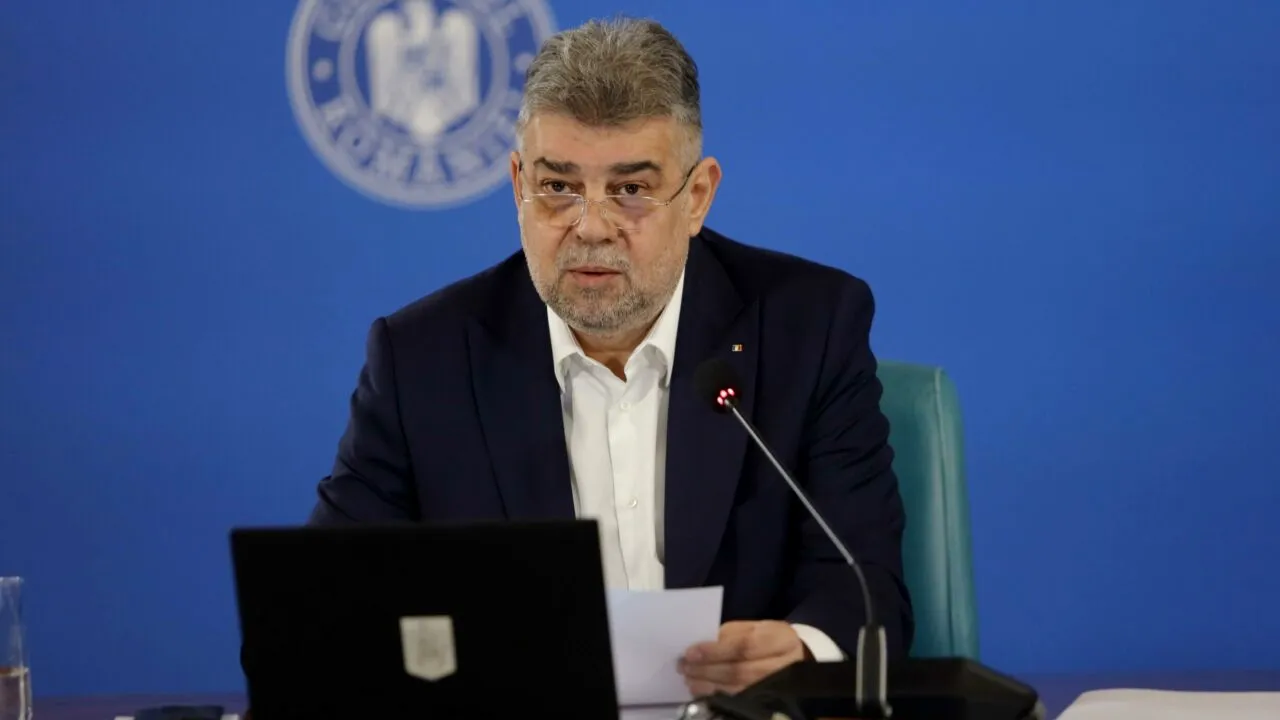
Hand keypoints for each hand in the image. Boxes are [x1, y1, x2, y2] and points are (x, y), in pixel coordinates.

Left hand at [678, 620, 806, 696]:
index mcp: (780, 639)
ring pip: (738, 689)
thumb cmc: (771, 640)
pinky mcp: (769, 701)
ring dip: (708, 685)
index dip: (715, 650)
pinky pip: (739, 700)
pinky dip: (716, 695)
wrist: (799, 659)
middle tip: (683, 666)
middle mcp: (783, 666)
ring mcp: (777, 687)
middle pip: (739, 670)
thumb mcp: (756, 628)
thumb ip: (730, 634)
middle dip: (707, 669)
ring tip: (688, 678)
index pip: (744, 646)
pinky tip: (701, 690)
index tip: (691, 652)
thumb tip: (701, 645)